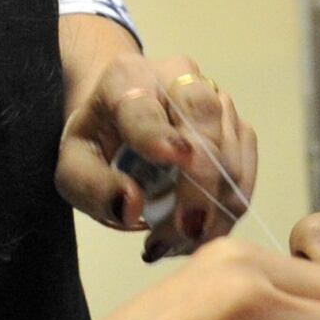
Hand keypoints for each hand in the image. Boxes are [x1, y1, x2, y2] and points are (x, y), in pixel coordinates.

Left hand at [58, 19, 259, 260]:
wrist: (123, 117)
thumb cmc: (98, 143)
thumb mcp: (73, 168)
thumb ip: (93, 186)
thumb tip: (132, 208)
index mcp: (127, 78)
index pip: (145, 107)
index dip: (160, 133)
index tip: (175, 157)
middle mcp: (178, 77)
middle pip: (204, 123)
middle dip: (201, 185)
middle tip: (182, 235)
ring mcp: (216, 98)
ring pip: (231, 154)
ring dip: (215, 208)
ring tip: (179, 241)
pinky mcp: (238, 124)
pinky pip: (245, 172)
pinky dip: (228, 208)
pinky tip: (200, 229)